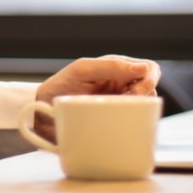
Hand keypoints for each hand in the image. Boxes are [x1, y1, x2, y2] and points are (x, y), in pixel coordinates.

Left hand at [31, 55, 161, 140]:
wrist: (41, 112)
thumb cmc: (60, 86)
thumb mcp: (82, 70)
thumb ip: (111, 66)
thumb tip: (143, 69)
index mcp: (117, 69)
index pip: (148, 69)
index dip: (149, 78)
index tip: (137, 89)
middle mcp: (122, 86)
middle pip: (151, 89)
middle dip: (146, 95)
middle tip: (127, 100)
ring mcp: (119, 106)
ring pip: (146, 107)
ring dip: (139, 109)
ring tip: (118, 111)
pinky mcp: (115, 124)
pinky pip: (134, 124)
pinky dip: (133, 125)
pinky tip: (121, 126)